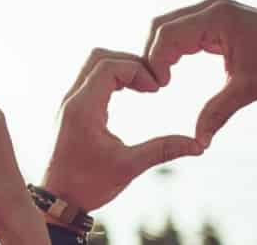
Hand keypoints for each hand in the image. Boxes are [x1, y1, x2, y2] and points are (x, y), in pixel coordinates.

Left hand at [41, 49, 201, 210]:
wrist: (57, 199)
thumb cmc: (88, 184)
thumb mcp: (129, 166)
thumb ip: (162, 150)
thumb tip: (198, 145)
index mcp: (83, 108)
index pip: (108, 66)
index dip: (137, 69)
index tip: (157, 89)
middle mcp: (71, 100)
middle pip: (97, 57)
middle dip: (129, 63)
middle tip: (153, 83)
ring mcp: (69, 103)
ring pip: (92, 67)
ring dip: (120, 70)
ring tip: (145, 87)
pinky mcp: (71, 110)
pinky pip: (89, 80)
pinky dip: (111, 79)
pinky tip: (130, 94)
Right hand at [143, 0, 256, 145]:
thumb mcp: (249, 88)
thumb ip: (218, 112)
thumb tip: (198, 142)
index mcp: (216, 18)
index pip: (168, 34)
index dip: (156, 60)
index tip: (159, 87)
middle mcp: (210, 8)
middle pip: (162, 26)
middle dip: (153, 54)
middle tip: (155, 84)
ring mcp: (212, 10)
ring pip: (168, 26)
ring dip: (160, 50)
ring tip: (161, 78)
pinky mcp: (215, 17)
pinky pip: (183, 29)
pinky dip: (173, 47)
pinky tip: (172, 68)